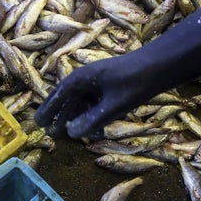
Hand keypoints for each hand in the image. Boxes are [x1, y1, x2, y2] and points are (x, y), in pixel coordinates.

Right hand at [34, 54, 153, 139]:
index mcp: (81, 79)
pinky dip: (93, 113)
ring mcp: (97, 81)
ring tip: (78, 135)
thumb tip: (70, 134)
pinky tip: (100, 128)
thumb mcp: (114, 105)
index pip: (57, 96)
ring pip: (81, 102)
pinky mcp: (108, 84)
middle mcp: (85, 79)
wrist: (161, 65)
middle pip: (66, 99)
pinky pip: (94, 101)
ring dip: (79, 118)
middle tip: (52, 133)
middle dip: (60, 117)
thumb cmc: (136, 82)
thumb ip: (91, 120)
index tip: (39, 124)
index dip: (47, 111)